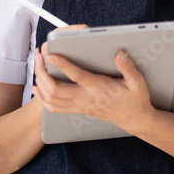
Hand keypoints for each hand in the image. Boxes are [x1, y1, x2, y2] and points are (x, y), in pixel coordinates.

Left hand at [32, 44, 154, 133]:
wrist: (134, 119)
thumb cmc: (135, 100)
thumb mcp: (137, 83)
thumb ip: (128, 68)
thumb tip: (120, 54)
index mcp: (99, 88)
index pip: (77, 76)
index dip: (62, 65)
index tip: (51, 55)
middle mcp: (86, 98)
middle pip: (56, 89)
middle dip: (43, 73)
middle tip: (39, 57)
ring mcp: (80, 105)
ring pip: (51, 99)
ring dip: (40, 82)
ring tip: (37, 66)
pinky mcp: (78, 109)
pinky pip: (53, 107)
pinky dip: (41, 98)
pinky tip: (37, 88)